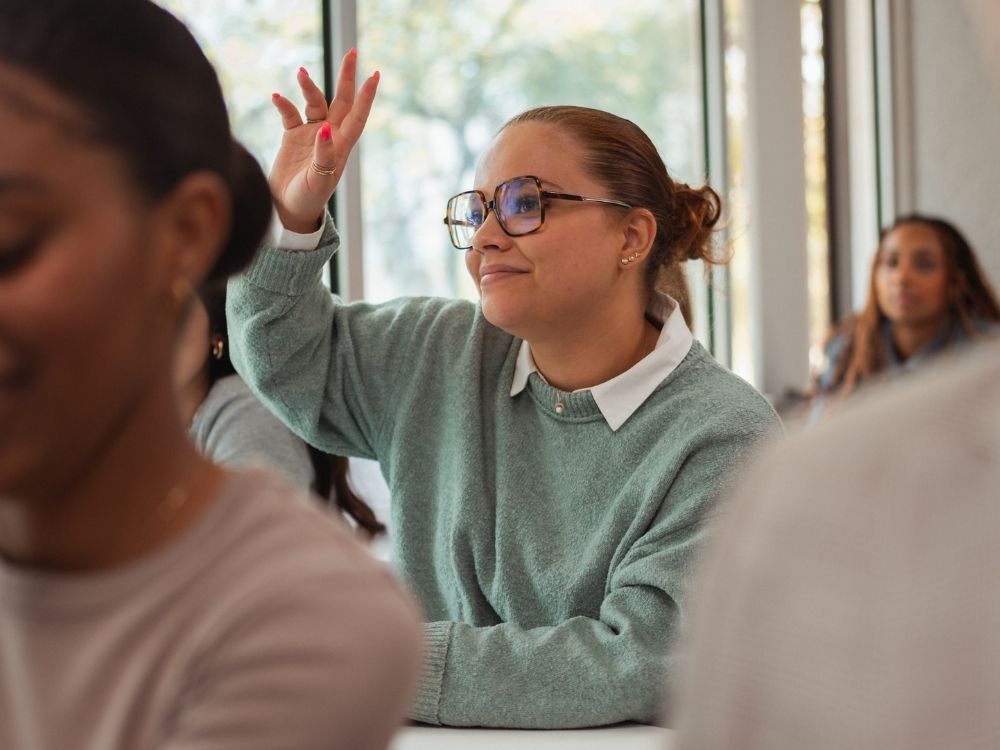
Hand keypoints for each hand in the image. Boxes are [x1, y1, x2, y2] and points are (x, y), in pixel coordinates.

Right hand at [269, 49, 378, 233]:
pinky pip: (290, 113)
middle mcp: (330, 135)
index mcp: (342, 146)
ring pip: (315, 102)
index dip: (367, 96)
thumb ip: (324, 155)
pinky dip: (284, 104)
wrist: (288, 209)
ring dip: (310, 88)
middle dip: (346, 77)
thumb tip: (325, 129)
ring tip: (301, 73)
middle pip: (341, 100)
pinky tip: (276, 96)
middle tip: (352, 53)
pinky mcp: (292, 135)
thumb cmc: (308, 198)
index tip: (375, 75)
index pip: (357, 115)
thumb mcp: (319, 180)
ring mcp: (311, 133)